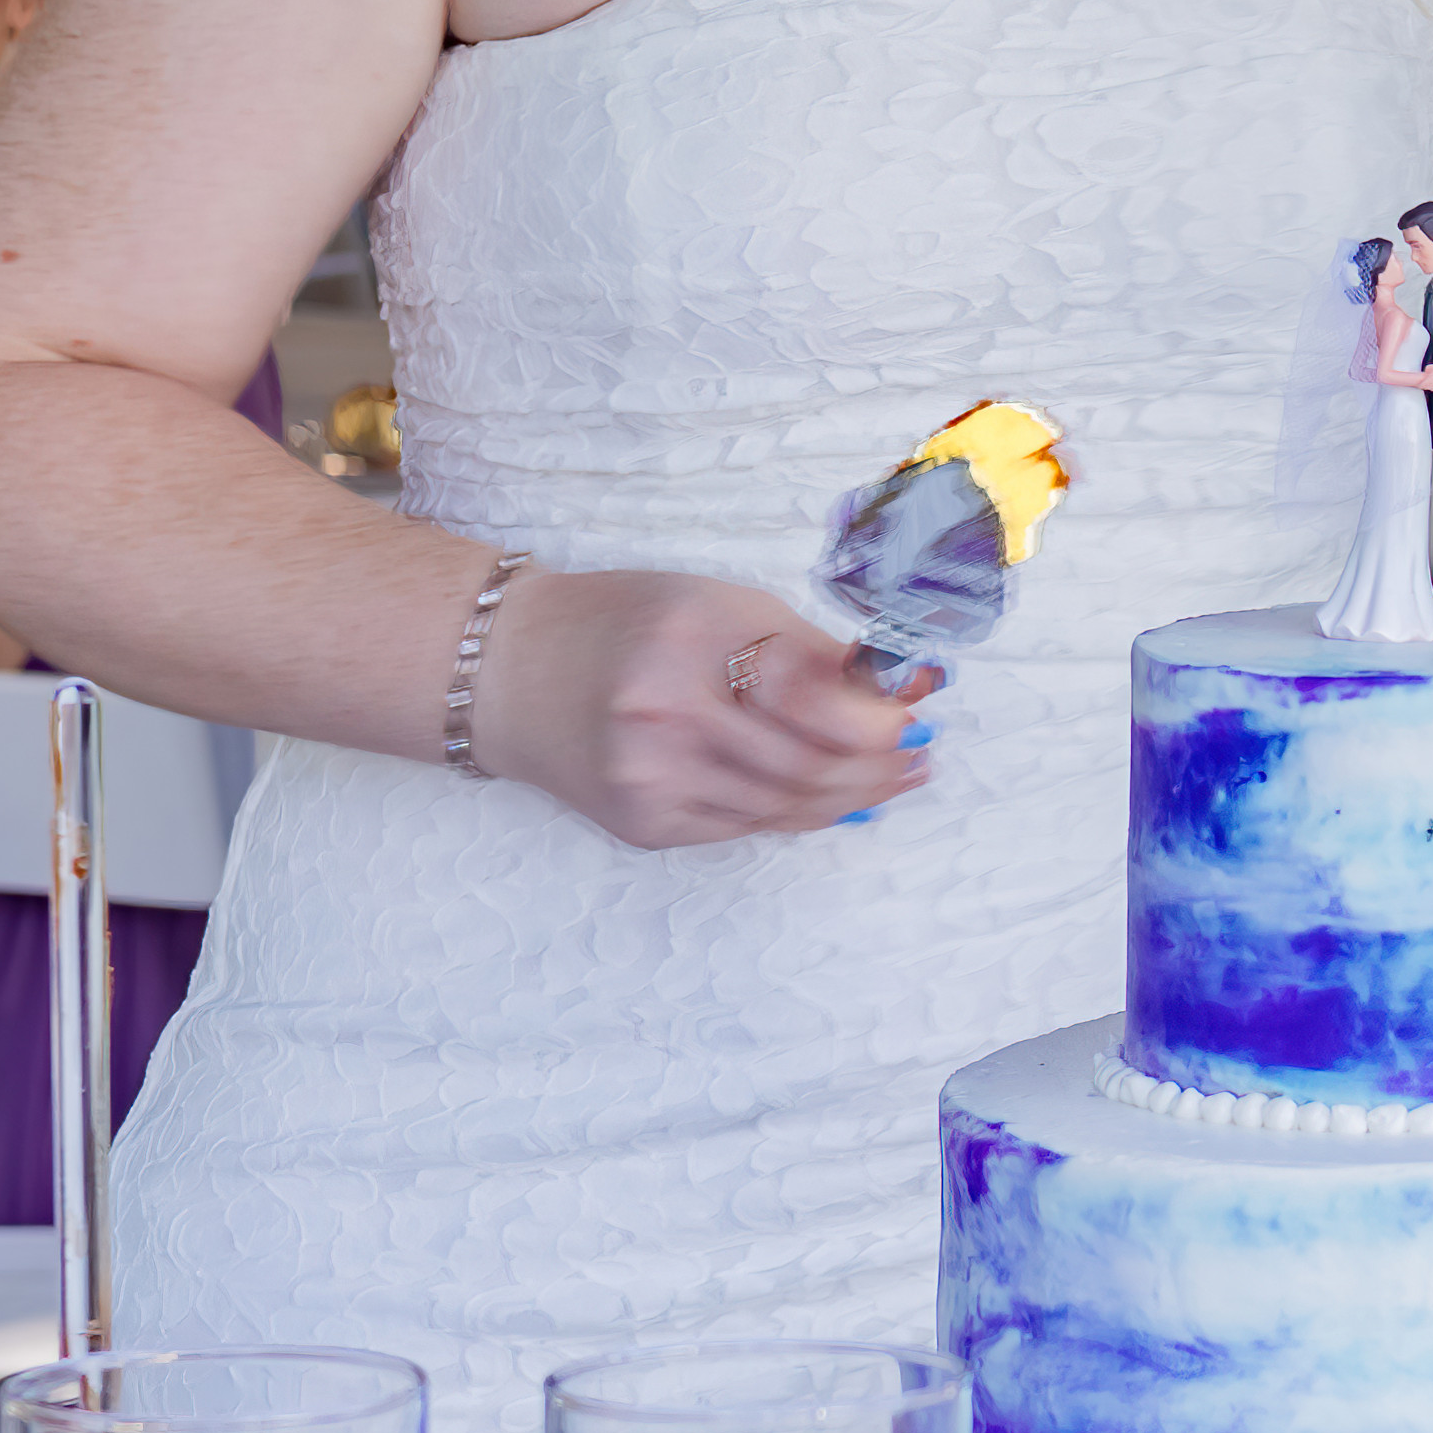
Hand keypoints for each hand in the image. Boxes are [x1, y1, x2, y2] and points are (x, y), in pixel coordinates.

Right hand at [473, 570, 937, 848]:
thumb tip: (902, 687)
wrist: (512, 672)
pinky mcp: (644, 824)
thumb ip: (808, 650)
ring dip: (855, 796)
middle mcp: (665, 716)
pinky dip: (797, 812)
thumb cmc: (627, 624)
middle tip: (920, 754)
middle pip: (811, 765)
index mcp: (690, 642)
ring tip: (895, 777)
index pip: (817, 698)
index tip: (914, 705)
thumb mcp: (720, 605)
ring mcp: (651, 780)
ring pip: (787, 807)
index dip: (881, 714)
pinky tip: (830, 796)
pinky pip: (747, 827)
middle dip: (882, 764)